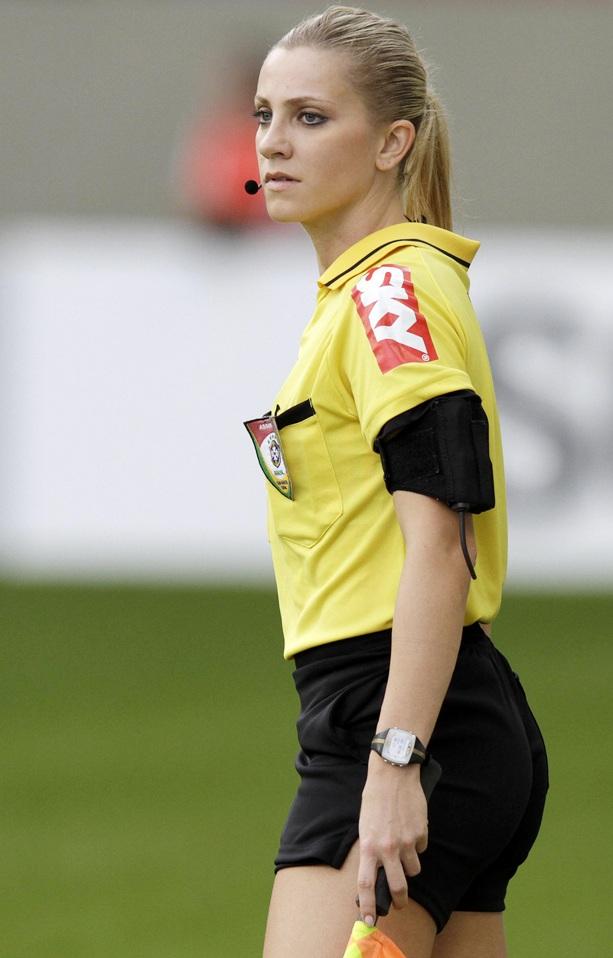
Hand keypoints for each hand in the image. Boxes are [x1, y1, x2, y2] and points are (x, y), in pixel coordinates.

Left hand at [357, 756, 427, 924]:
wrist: (392, 774)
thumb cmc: (375, 799)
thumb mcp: (365, 826)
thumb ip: (371, 849)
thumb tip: (376, 870)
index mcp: (368, 846)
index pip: (366, 884)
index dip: (368, 905)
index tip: (369, 920)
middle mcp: (387, 848)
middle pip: (398, 887)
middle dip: (400, 899)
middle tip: (399, 902)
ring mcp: (406, 841)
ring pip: (414, 869)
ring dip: (410, 864)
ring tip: (404, 846)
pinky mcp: (421, 833)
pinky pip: (422, 847)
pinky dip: (418, 843)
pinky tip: (411, 827)